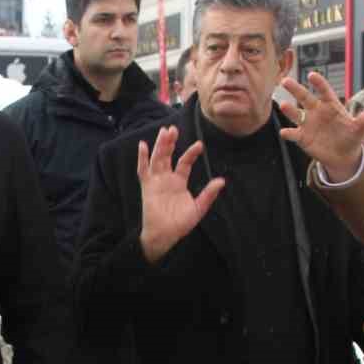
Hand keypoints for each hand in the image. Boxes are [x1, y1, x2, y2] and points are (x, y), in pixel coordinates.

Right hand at [137, 125, 225, 263]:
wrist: (165, 235)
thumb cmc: (180, 223)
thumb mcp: (198, 208)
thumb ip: (208, 194)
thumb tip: (221, 181)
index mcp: (179, 182)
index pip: (184, 162)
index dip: (191, 153)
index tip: (199, 144)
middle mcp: (167, 178)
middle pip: (167, 156)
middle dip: (170, 142)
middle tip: (173, 129)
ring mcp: (156, 181)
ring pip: (157, 159)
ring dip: (159, 145)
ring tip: (164, 132)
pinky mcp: (147, 186)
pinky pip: (143, 170)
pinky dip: (142, 158)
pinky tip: (143, 145)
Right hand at [278, 72, 363, 182]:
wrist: (343, 155)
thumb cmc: (351, 137)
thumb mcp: (360, 129)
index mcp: (330, 105)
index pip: (324, 91)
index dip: (318, 83)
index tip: (312, 75)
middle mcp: (316, 111)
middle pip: (304, 97)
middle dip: (295, 89)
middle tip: (285, 81)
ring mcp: (307, 124)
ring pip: (295, 114)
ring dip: (289, 109)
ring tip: (283, 105)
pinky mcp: (302, 137)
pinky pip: (293, 134)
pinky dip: (288, 133)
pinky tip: (284, 133)